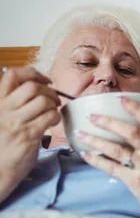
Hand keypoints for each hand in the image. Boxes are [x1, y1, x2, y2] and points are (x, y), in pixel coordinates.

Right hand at [0, 67, 60, 200]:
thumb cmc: (2, 143)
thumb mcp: (2, 117)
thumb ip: (13, 103)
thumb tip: (36, 86)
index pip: (12, 75)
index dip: (33, 73)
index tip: (46, 80)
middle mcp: (4, 110)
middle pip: (32, 87)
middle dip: (49, 91)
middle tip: (54, 100)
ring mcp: (16, 122)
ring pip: (43, 101)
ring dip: (54, 105)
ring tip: (53, 113)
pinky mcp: (28, 135)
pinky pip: (50, 117)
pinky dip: (56, 117)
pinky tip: (53, 122)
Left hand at [77, 96, 139, 217]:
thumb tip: (131, 130)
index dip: (135, 108)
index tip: (120, 99)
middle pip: (131, 132)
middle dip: (109, 122)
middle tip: (93, 116)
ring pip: (117, 149)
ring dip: (96, 140)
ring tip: (81, 133)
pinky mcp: (135, 181)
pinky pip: (112, 168)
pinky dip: (97, 160)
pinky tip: (86, 155)